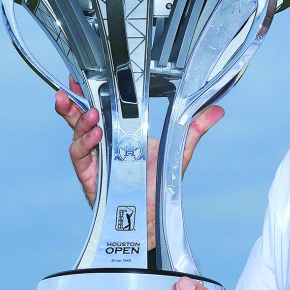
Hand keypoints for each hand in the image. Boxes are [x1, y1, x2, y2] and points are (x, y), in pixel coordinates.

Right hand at [55, 77, 224, 244]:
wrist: (151, 214)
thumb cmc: (159, 183)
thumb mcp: (178, 150)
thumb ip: (194, 129)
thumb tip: (217, 111)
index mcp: (122, 131)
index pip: (105, 106)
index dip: (94, 90)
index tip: (89, 75)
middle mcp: (105, 141)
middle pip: (82, 116)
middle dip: (74, 101)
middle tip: (71, 87)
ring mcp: (96, 156)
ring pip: (78, 133)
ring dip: (81, 121)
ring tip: (92, 113)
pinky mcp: (89, 173)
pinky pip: (80, 154)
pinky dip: (85, 143)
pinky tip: (96, 135)